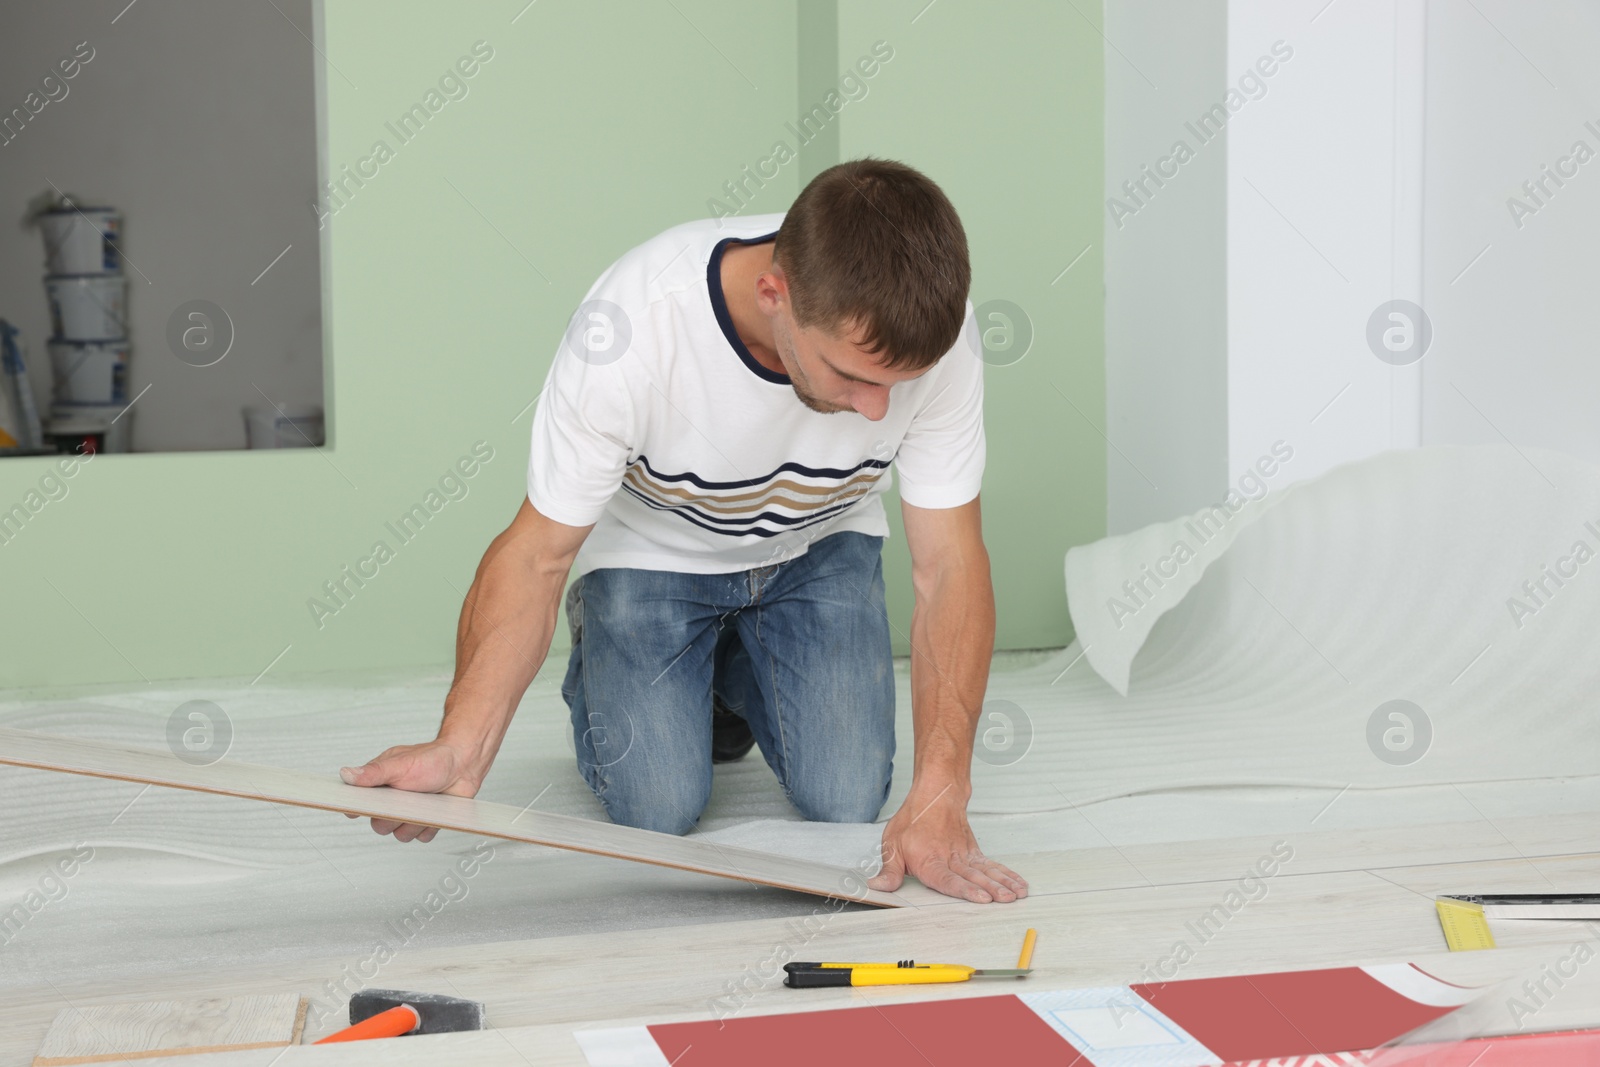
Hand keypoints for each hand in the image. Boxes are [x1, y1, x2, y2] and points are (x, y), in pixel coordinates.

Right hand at [339, 739, 481, 842]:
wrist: (463, 763)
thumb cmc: (431, 758)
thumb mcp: (399, 763)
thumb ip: (373, 772)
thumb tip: (346, 774)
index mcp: (379, 786)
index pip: (357, 805)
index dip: (357, 809)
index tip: (359, 809)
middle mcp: (392, 803)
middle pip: (379, 826)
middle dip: (393, 817)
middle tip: (405, 800)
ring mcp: (409, 814)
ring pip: (402, 835)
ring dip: (414, 822)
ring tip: (425, 802)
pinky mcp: (426, 823)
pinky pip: (422, 837)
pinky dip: (430, 826)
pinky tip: (435, 810)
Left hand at [868, 783, 1027, 902]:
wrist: (936, 795)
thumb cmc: (914, 820)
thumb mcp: (893, 844)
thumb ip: (889, 871)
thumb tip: (878, 887)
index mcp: (930, 862)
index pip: (948, 879)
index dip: (965, 890)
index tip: (981, 898)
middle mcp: (951, 860)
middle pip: (973, 877)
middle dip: (991, 889)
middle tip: (1005, 899)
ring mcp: (965, 856)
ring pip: (987, 871)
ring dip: (1003, 883)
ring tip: (1017, 894)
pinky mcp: (975, 853)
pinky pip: (993, 865)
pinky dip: (1007, 875)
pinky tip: (1018, 885)